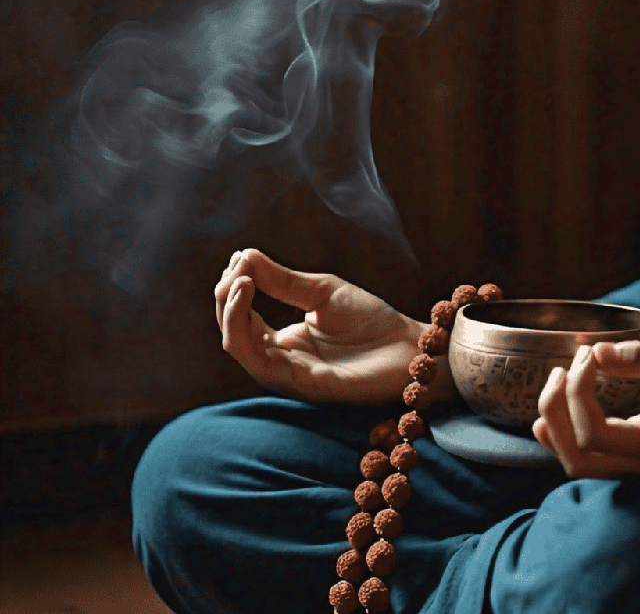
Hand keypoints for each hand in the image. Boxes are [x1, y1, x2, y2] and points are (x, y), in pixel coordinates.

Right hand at [215, 249, 433, 404]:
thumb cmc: (373, 322)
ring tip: (241, 279)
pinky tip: (251, 295)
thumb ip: (283, 280)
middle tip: (237, 266)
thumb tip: (245, 256)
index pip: (242, 319)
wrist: (412, 347)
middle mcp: (282, 361)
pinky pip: (260, 361)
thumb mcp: (322, 292)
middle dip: (226, 297)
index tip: (241, 256)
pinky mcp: (303, 384)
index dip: (234, 288)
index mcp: (285, 342)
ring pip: (239, 347)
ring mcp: (290, 374)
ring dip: (231, 311)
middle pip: (233, 333)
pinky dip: (246, 328)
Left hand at [532, 340, 639, 477]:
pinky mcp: (630, 460)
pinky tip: (557, 406)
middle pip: (577, 457)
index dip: (578, 394)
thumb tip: (596, 352)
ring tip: (557, 379)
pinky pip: (585, 459)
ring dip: (555, 423)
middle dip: (556, 409)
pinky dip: (562, 434)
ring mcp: (637, 468)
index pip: (595, 434)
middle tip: (564, 367)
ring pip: (576, 463)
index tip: (589, 356)